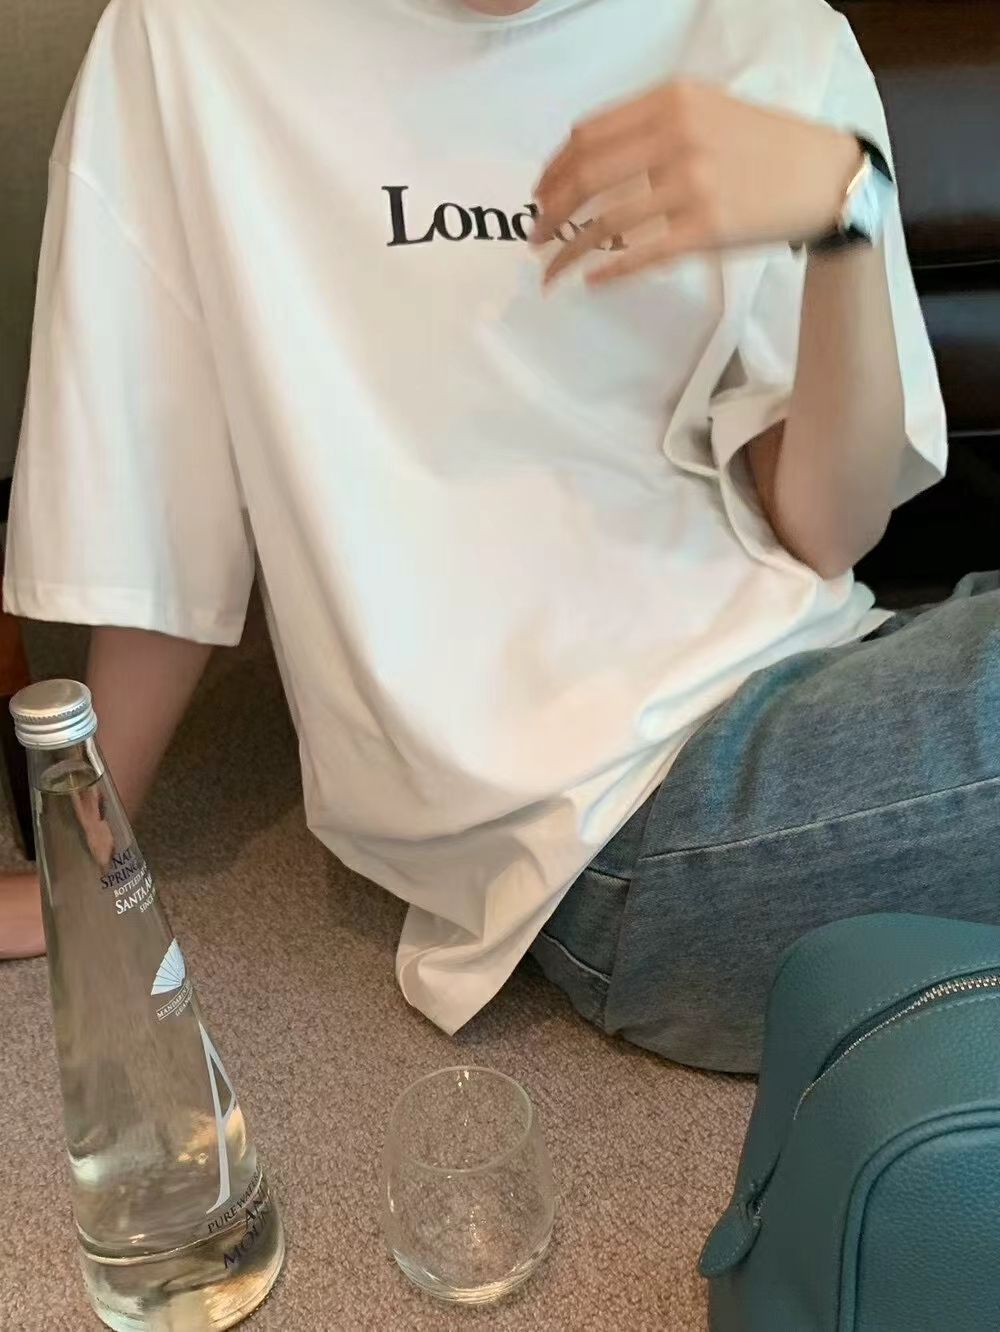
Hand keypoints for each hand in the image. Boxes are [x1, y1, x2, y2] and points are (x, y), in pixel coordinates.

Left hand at [531, 81, 862, 284]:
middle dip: (548, 212)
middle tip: (533, 238)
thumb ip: (648, 126)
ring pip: (606, 221)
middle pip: (586, 177)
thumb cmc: (760, 146)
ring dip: (568, 251)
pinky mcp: (707, 229)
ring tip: (550, 271)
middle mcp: (677, 136)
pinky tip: (591, 281)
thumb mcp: (705, 110)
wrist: (824, 176)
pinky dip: (607, 270)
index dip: (552, 171)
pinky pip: (640, 254)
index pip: (587, 136)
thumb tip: (584, 161)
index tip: (538, 196)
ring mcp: (692, 184)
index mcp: (669, 101)